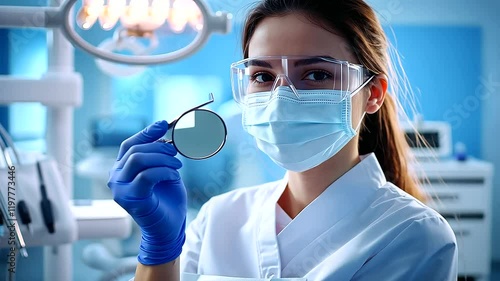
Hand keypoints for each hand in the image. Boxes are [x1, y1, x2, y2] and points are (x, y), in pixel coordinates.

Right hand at [107, 120, 186, 264]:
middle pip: (135, 151)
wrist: (169, 227)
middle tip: (176, 152)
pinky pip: (147, 175)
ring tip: (177, 164)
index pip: (129, 145)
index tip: (164, 124)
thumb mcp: (164, 171)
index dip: (146, 133)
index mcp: (121, 170)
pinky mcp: (131, 199)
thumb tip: (166, 132)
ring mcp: (121, 189)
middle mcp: (116, 178)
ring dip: (162, 158)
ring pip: (138, 160)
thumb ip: (160, 155)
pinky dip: (164, 171)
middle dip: (159, 147)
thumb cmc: (166, 200)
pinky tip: (174, 175)